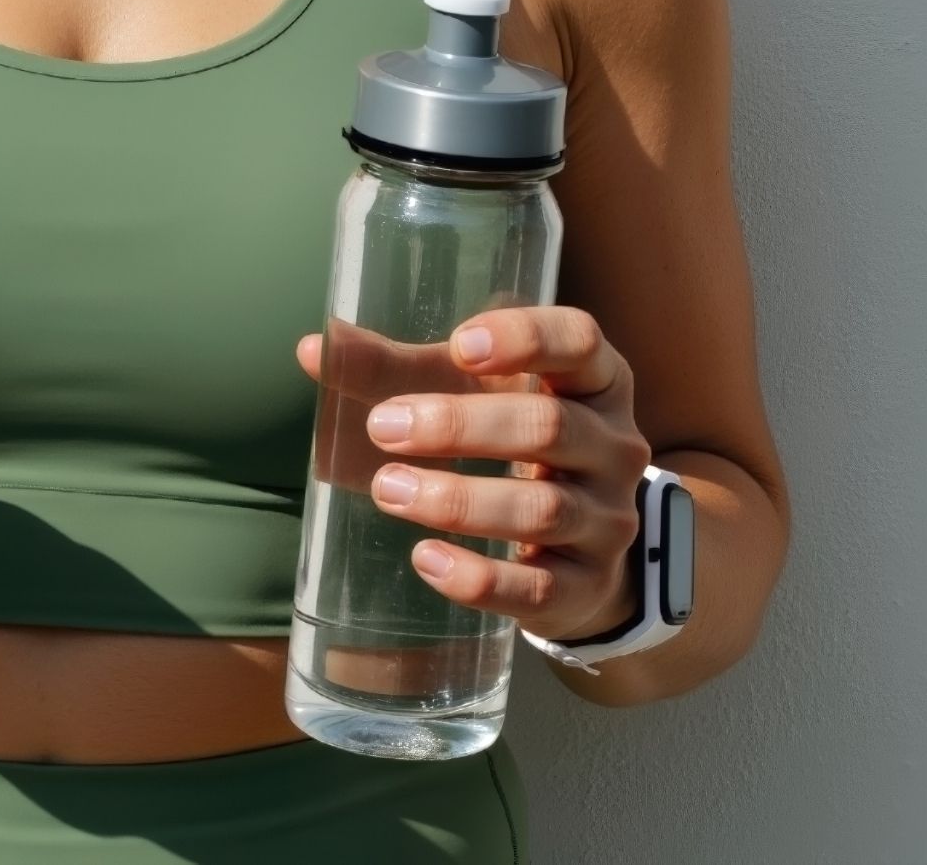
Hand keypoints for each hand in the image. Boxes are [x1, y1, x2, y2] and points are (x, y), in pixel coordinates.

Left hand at [293, 305, 654, 640]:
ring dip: (458, 500)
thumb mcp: (467, 395)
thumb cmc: (511, 444)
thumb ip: (394, 370)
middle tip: (384, 427)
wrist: (576, 548)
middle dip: (461, 426)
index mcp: (592, 380)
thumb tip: (313, 349)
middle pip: (549, 426)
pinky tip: (426, 560)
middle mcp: (613, 445)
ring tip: (388, 490)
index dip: (526, 338)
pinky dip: (479, 577)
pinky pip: (536, 587)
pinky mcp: (584, 586)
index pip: (579, 342)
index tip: (460, 345)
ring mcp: (607, 520)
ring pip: (542, 509)